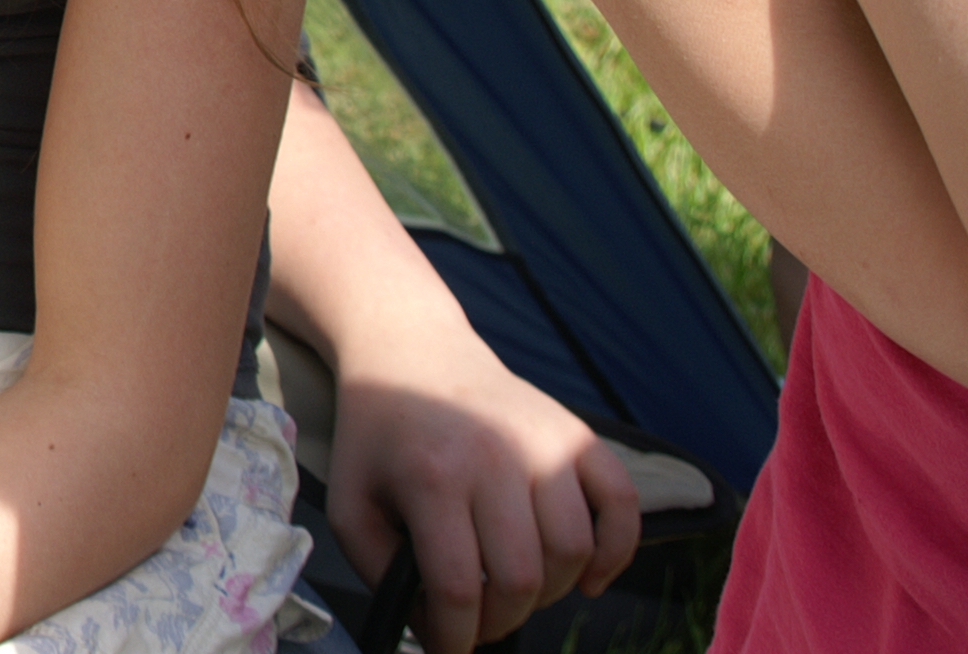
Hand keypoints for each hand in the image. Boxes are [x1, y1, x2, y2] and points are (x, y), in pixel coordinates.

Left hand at [324, 319, 639, 653]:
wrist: (411, 349)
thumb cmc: (377, 434)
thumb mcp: (350, 499)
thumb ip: (379, 570)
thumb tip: (431, 624)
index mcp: (431, 476)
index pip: (457, 587)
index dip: (454, 637)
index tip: (448, 648)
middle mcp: (495, 457)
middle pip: (522, 579)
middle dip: (501, 621)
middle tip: (479, 621)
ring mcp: (544, 442)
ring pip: (573, 552)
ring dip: (550, 593)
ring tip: (515, 589)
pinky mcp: (578, 433)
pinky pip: (622, 506)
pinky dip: (616, 554)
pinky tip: (587, 579)